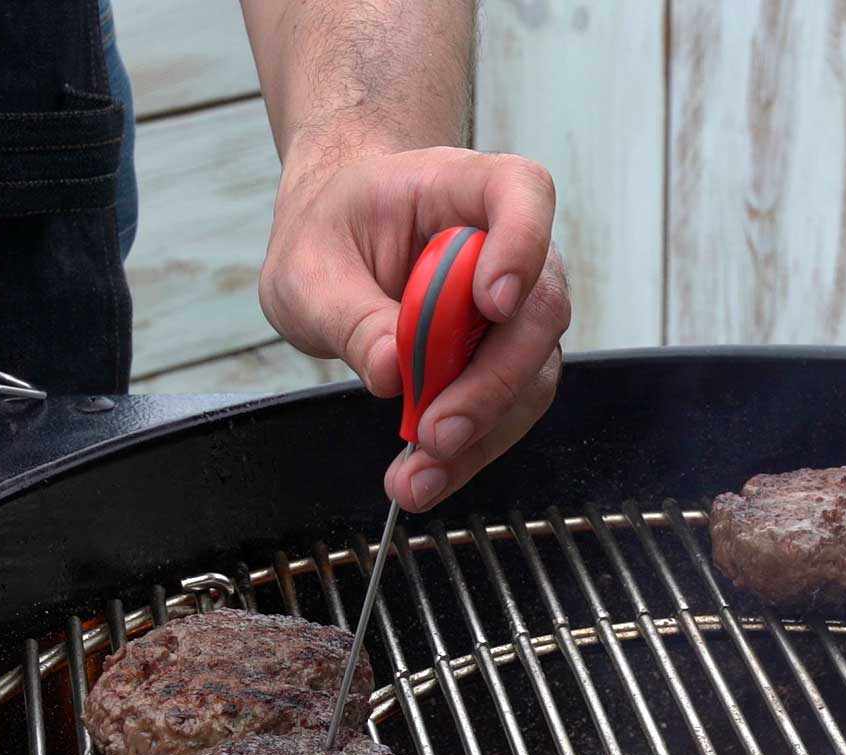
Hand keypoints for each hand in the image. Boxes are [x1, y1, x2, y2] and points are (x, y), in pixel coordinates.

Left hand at [260, 146, 569, 512]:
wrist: (338, 243)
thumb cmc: (330, 234)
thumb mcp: (309, 270)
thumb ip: (351, 316)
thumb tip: (394, 372)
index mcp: (463, 187)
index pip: (522, 194)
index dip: (521, 245)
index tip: (489, 303)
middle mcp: (510, 245)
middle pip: (537, 308)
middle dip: (491, 382)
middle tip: (436, 432)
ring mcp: (517, 305)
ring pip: (532, 372)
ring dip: (482, 431)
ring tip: (420, 477)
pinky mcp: (509, 357)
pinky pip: (510, 406)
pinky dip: (472, 447)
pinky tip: (429, 475)